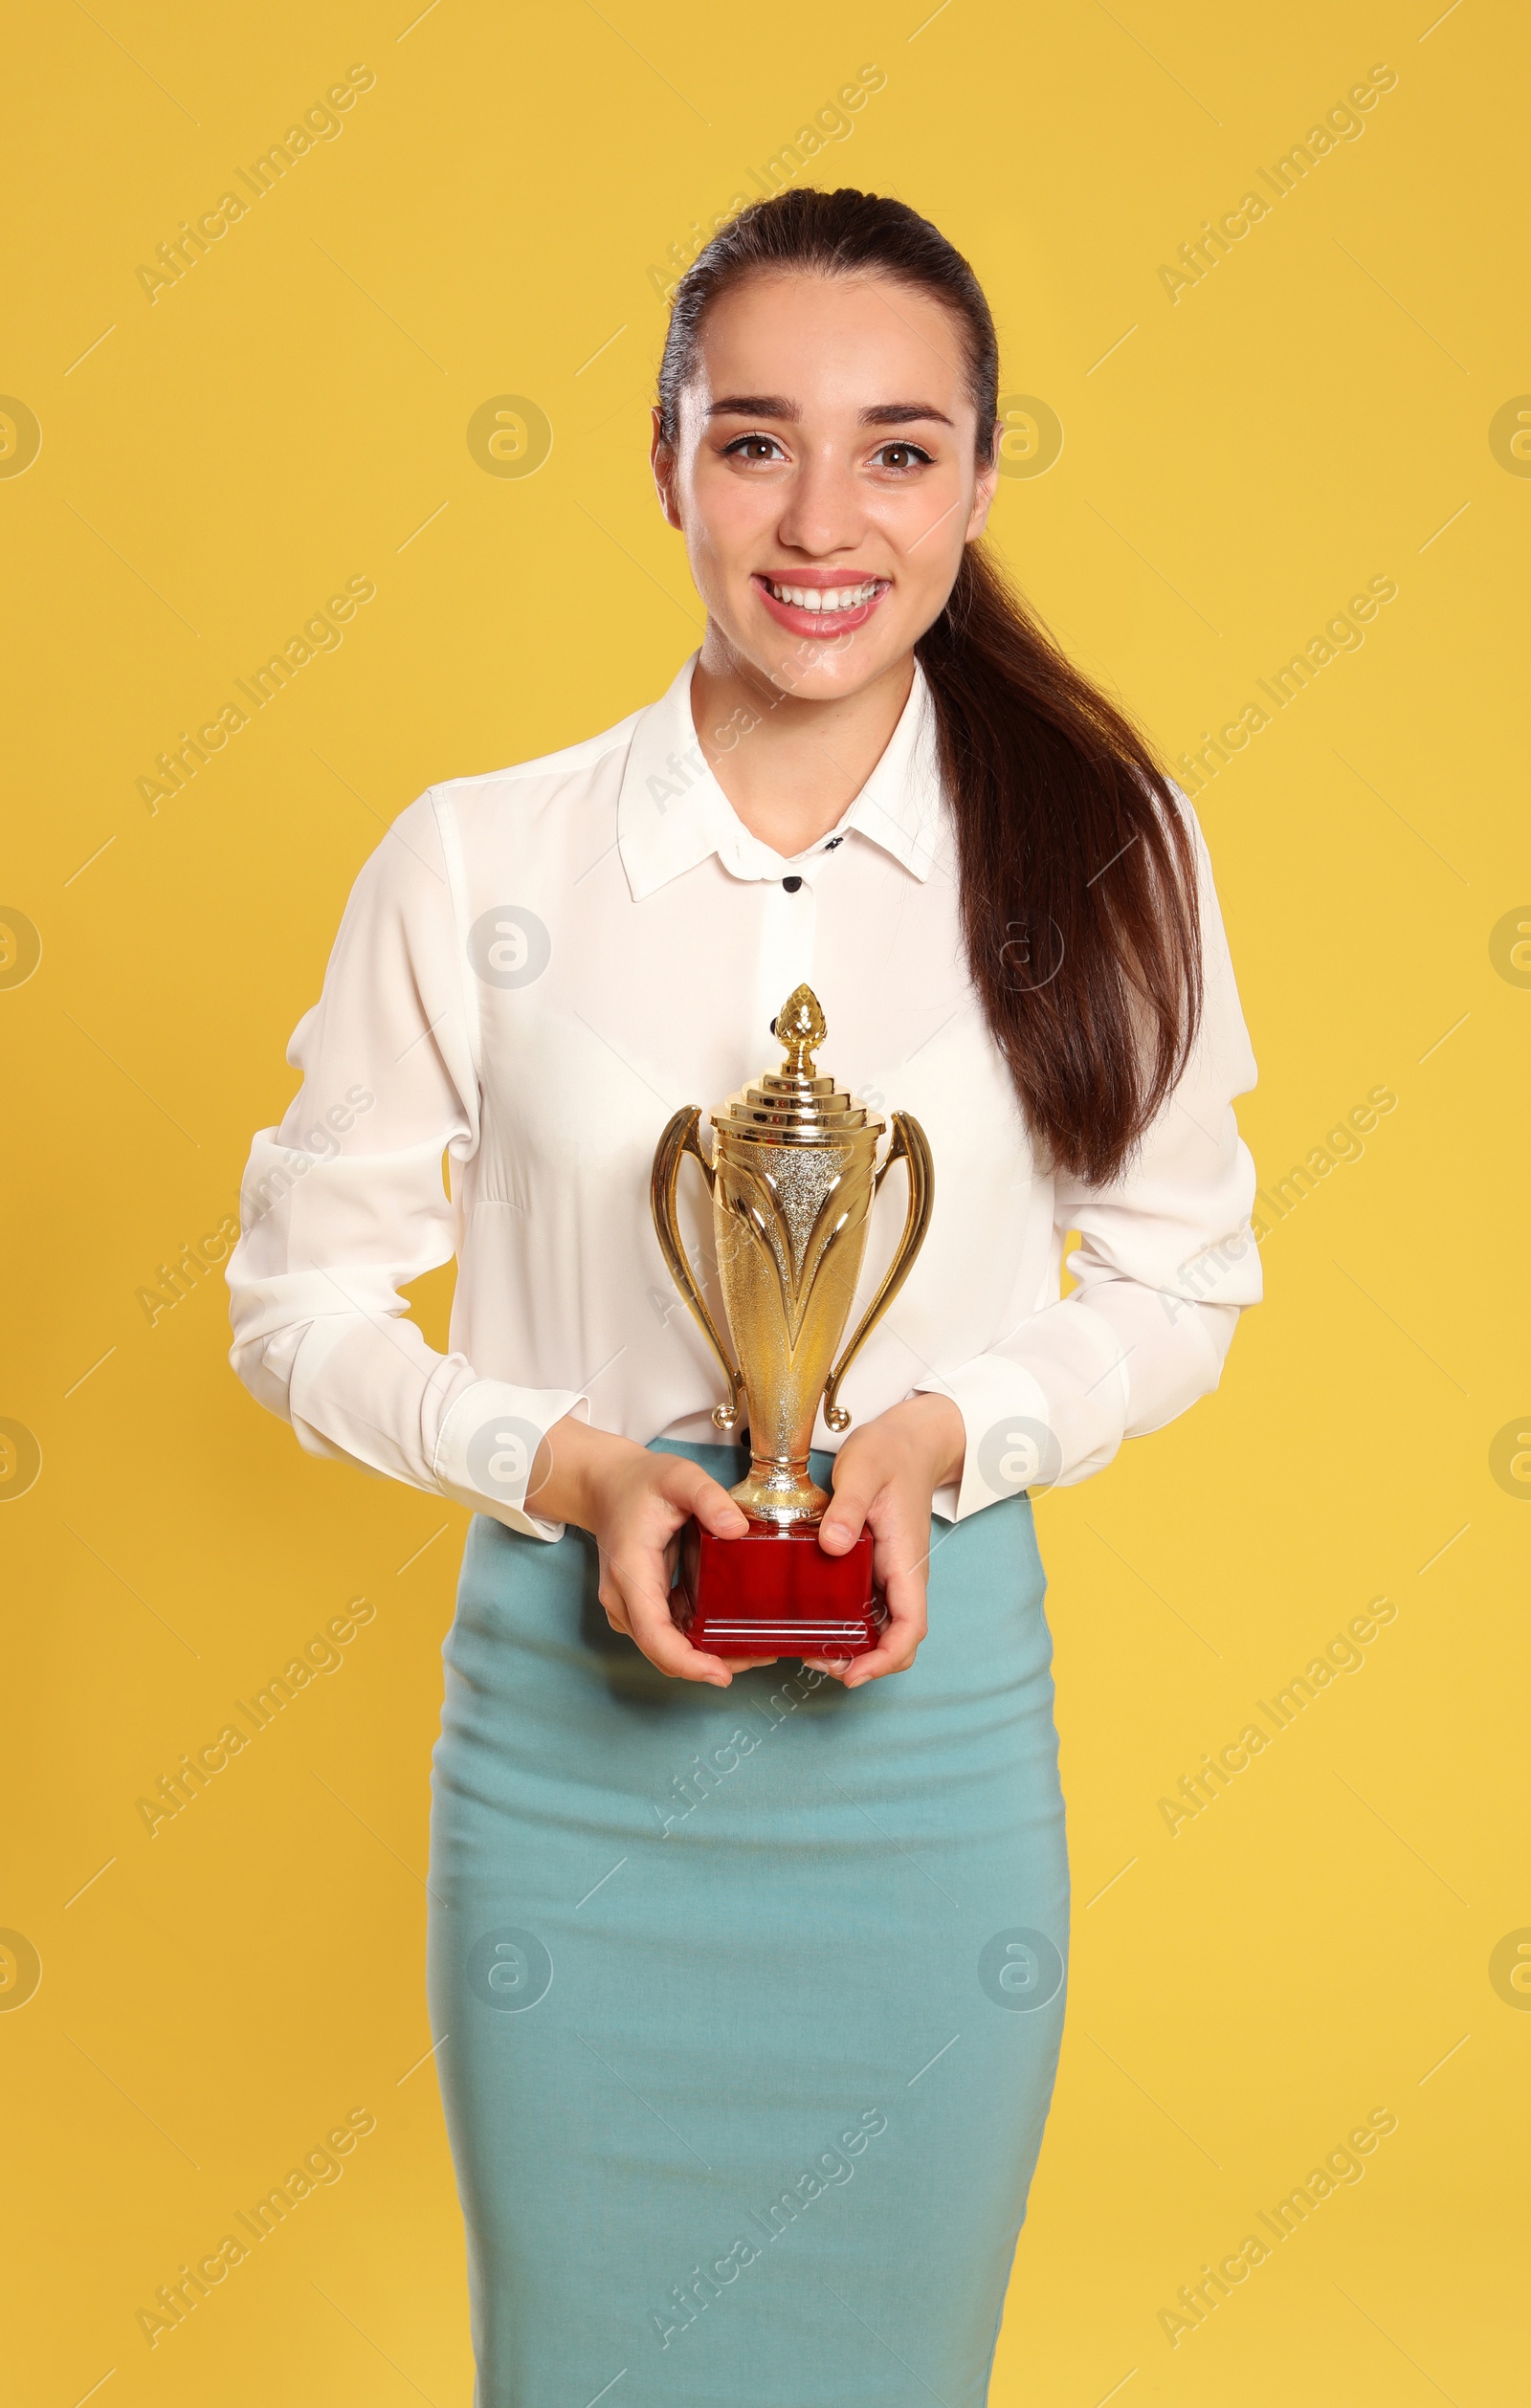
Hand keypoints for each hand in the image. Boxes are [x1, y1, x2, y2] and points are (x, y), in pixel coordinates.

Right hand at [532, 1418, 778, 1685]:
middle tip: (762, 1655)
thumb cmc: (640, 1483)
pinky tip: (734, 1633)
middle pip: (664, 1652)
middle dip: (710, 1664)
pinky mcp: (642, 1607)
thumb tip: (737, 1528)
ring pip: (667, 1649)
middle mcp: (624, 1599)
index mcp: (631, 1571)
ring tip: (757, 1648)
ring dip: (707, 1656)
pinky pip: (669, 1635)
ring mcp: (630, 1607)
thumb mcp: (678, 1476)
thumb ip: (708, 1497)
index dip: (687, 1661)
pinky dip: (698, 1642)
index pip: (654, 1633)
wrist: (606, 1485)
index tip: (722, 1673)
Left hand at [805, 1391, 965, 1689]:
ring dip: (853, 1649)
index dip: (886, 1658)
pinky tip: (814, 1623)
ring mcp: (891, 1575)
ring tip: (808, 1649)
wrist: (908, 1441)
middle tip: (814, 1660)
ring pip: (881, 1630)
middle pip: (895, 1639)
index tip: (852, 1673)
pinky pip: (867, 1611)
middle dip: (863, 1662)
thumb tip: (833, 1545)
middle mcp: (903, 1576)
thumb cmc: (889, 1453)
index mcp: (906, 1560)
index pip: (910, 1626)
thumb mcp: (863, 1470)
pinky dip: (846, 1628)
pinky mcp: (877, 1569)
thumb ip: (848, 1506)